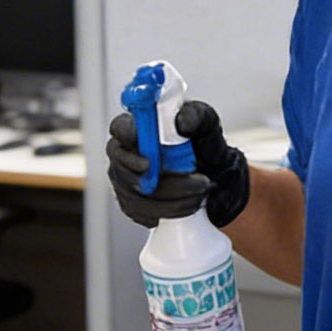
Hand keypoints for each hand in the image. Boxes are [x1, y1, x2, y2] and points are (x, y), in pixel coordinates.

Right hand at [107, 101, 249, 228]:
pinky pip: (142, 213)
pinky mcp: (131, 202)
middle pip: (122, 171)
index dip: (128, 146)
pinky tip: (189, 205)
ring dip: (171, 200)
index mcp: (137, 126)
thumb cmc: (201, 141)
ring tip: (199, 193)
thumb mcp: (205, 122)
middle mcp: (124, 152)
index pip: (119, 129)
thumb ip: (194, 117)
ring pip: (135, 197)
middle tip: (193, 182)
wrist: (212, 168)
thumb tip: (181, 123)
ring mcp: (124, 179)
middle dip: (159, 183)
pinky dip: (169, 212)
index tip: (149, 162)